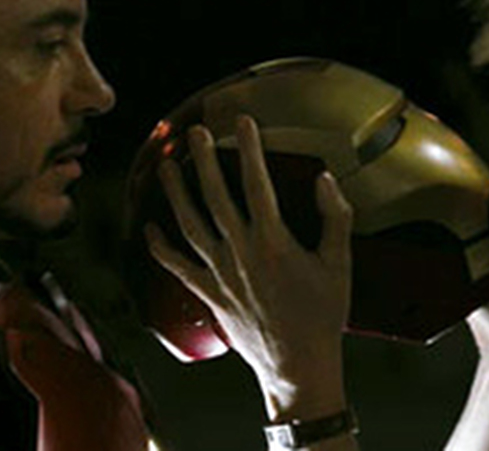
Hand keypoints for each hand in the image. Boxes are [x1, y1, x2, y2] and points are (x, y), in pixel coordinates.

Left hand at [145, 114, 353, 419]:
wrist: (299, 365)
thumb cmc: (323, 315)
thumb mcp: (339, 264)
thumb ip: (335, 218)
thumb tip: (325, 178)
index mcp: (274, 241)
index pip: (257, 184)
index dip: (249, 149)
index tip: (243, 122)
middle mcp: (241, 252)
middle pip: (215, 196)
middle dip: (203, 160)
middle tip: (195, 133)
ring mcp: (221, 274)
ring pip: (190, 225)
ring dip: (175, 194)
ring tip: (165, 167)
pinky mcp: (210, 294)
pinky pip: (179, 267)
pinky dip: (161, 247)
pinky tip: (148, 228)